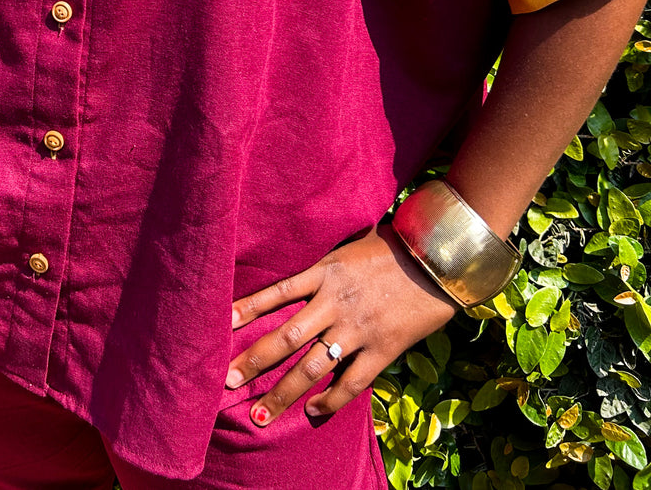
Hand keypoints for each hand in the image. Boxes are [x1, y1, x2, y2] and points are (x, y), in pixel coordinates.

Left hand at [227, 225, 456, 426]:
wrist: (439, 260)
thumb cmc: (394, 246)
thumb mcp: (350, 247)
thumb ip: (324, 266)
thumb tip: (298, 278)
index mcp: (324, 272)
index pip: (277, 293)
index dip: (247, 308)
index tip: (221, 324)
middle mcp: (334, 302)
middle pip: (285, 337)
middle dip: (254, 362)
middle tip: (226, 382)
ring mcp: (357, 329)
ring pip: (312, 367)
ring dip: (283, 393)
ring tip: (259, 415)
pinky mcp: (382, 349)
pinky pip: (351, 382)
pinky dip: (329, 400)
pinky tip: (312, 410)